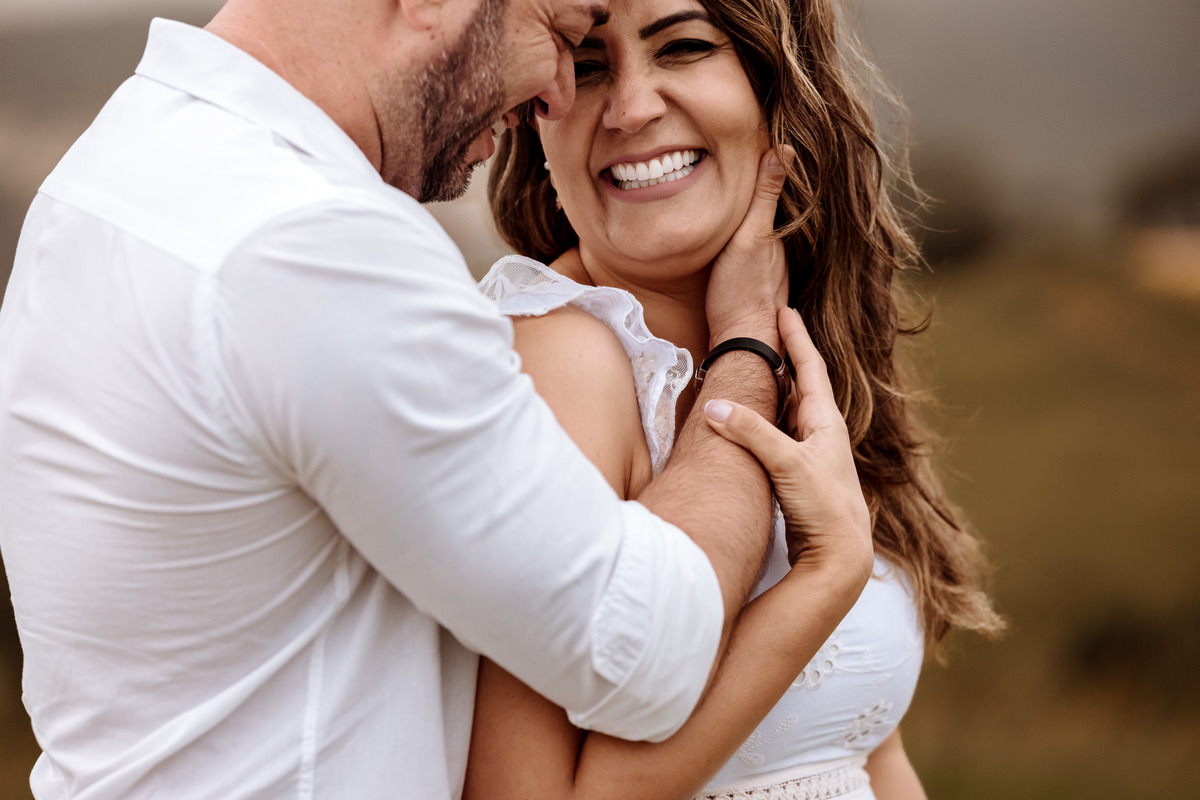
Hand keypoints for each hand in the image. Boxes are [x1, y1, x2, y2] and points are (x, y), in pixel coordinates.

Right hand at [702, 307, 873, 583]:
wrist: (840, 556)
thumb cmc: (823, 507)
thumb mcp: (786, 463)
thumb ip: (751, 433)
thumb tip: (714, 406)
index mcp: (825, 421)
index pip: (810, 366)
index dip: (797, 337)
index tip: (785, 309)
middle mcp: (821, 433)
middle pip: (801, 385)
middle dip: (785, 357)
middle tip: (768, 331)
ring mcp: (811, 455)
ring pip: (789, 411)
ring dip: (774, 390)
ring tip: (756, 370)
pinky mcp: (799, 477)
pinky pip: (779, 436)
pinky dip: (765, 421)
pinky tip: (753, 424)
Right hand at [705, 147, 792, 349]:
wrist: (740, 341)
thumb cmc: (742, 291)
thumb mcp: (750, 237)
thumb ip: (765, 197)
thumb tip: (785, 149)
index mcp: (780, 231)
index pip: (781, 186)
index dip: (775, 161)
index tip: (768, 132)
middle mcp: (780, 247)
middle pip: (776, 207)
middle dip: (770, 181)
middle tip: (758, 146)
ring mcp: (769, 265)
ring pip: (766, 227)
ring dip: (760, 206)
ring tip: (748, 178)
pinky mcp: (756, 280)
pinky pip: (757, 245)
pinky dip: (752, 228)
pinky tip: (740, 227)